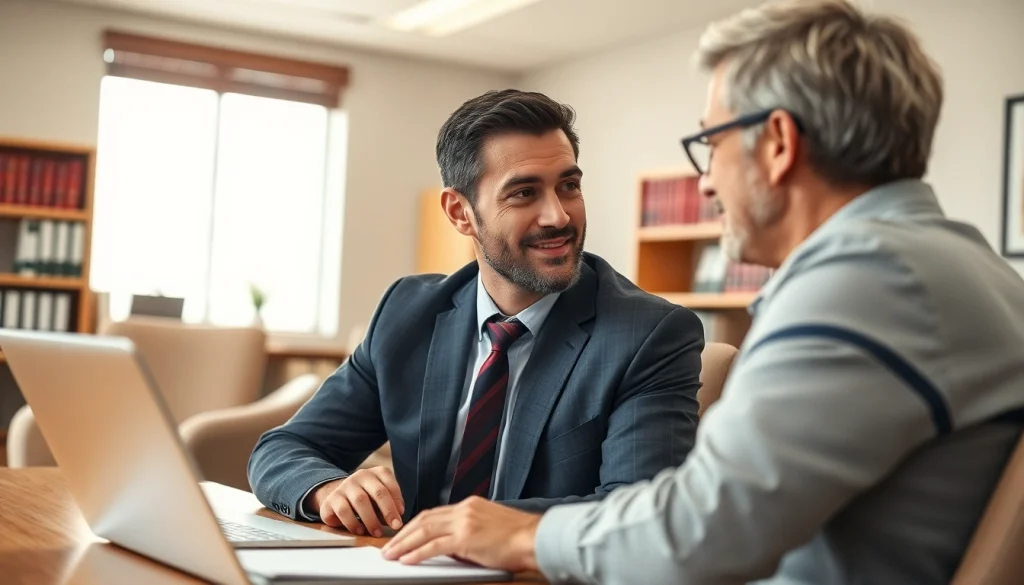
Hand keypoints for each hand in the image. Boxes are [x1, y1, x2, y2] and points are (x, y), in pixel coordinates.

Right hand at [311, 467, 404, 536]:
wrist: (337, 497)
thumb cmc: (366, 500)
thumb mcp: (379, 498)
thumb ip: (390, 504)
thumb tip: (398, 516)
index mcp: (376, 473)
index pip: (389, 483)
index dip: (397, 500)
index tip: (401, 515)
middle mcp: (361, 475)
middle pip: (378, 491)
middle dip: (388, 510)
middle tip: (395, 526)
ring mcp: (345, 486)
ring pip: (361, 500)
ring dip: (371, 519)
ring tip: (377, 532)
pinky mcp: (331, 499)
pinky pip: (343, 511)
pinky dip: (353, 523)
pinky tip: (360, 531)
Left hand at [381, 496, 539, 572]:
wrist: (536, 539)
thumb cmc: (519, 539)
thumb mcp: (490, 528)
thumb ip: (469, 532)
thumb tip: (451, 546)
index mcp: (470, 505)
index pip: (434, 513)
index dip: (416, 525)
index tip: (404, 535)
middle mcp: (465, 509)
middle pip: (424, 519)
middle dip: (404, 534)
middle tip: (389, 546)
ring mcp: (465, 521)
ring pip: (425, 531)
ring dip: (404, 543)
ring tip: (391, 554)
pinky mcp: (466, 537)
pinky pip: (434, 546)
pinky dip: (417, 553)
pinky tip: (407, 560)